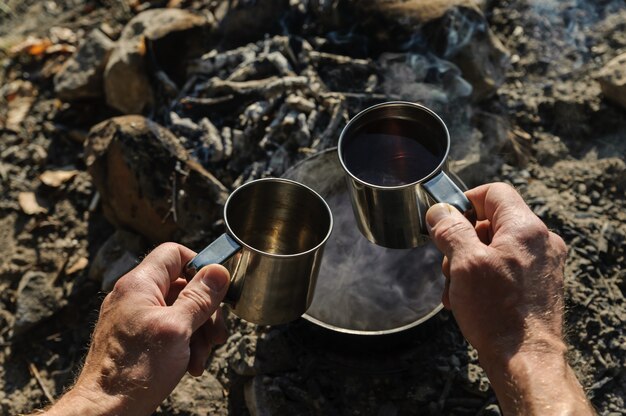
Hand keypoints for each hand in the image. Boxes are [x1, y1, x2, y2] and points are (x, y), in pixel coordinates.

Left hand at [43, 243, 229, 415]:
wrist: (104, 411)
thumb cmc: (135, 370)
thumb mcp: (178, 329)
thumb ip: (199, 297)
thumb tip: (219, 270)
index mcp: (139, 284)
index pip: (174, 254)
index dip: (199, 267)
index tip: (216, 291)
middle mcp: (134, 296)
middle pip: (182, 287)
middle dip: (204, 311)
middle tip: (217, 336)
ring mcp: (134, 318)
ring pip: (179, 311)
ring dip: (198, 333)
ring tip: (201, 359)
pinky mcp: (135, 338)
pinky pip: (168, 330)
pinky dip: (184, 345)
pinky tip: (190, 365)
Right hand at [426, 183, 593, 414]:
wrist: (525, 359)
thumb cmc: (497, 312)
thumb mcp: (464, 263)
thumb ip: (451, 230)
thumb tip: (438, 211)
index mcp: (526, 228)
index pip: (494, 192)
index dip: (465, 201)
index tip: (446, 222)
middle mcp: (540, 241)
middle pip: (491, 222)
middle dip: (462, 241)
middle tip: (448, 266)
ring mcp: (543, 264)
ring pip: (495, 247)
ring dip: (468, 263)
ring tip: (456, 290)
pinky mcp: (539, 285)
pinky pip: (505, 268)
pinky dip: (484, 278)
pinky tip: (468, 300)